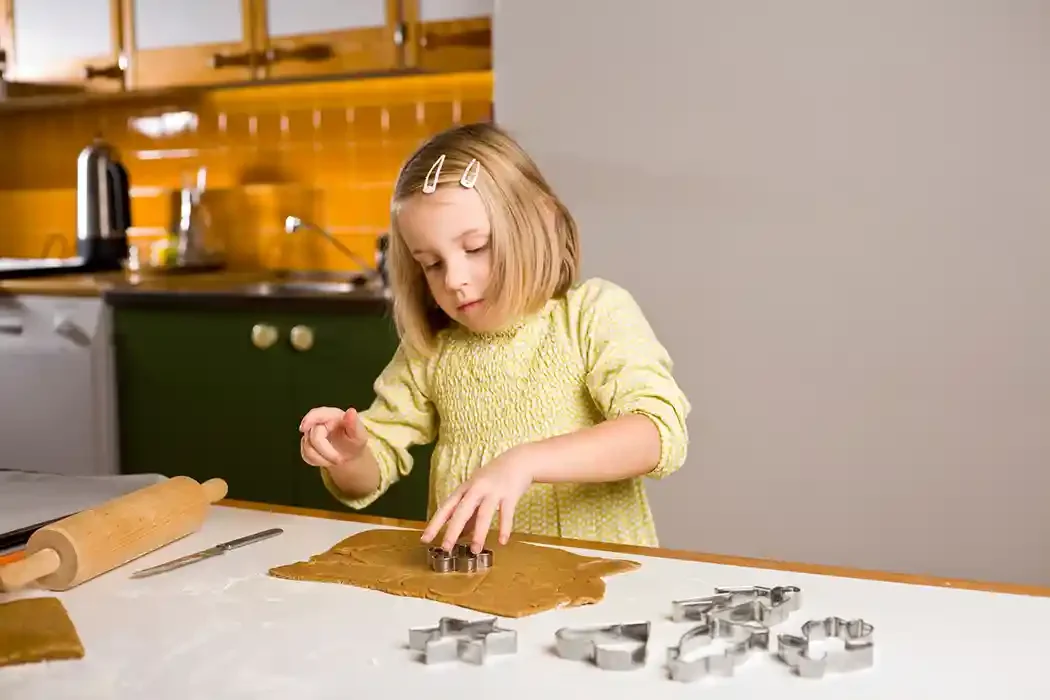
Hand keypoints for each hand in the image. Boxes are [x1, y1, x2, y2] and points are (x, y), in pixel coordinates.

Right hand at [299, 406, 367, 470]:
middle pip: (313, 436)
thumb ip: (355, 424)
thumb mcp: (360, 435)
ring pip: (307, 447)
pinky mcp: (307, 445)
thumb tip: (351, 411)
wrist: (350, 455)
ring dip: (322, 458)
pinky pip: (306, 455)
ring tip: (336, 460)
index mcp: (332, 415)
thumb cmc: (354, 442)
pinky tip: (327, 460)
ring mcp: (311, 433)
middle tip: (339, 460)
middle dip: (326, 451)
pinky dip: (317, 461)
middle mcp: (319, 422)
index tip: (303, 428)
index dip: (309, 419)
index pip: (316, 413)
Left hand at [420, 446, 535, 553]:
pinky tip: (502, 541)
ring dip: (479, 533)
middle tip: (446, 548)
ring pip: (483, 514)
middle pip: (461, 511)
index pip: (446, 508)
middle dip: (452, 530)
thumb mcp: (477, 492)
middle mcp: (476, 489)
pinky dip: (504, 528)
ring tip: (475, 550)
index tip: (425, 539)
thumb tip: (460, 535)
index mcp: (465, 489)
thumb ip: (469, 514)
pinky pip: (506, 514)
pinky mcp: (510, 495)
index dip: (435, 524)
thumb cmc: (494, 478)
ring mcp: (493, 491)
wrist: (518, 460)